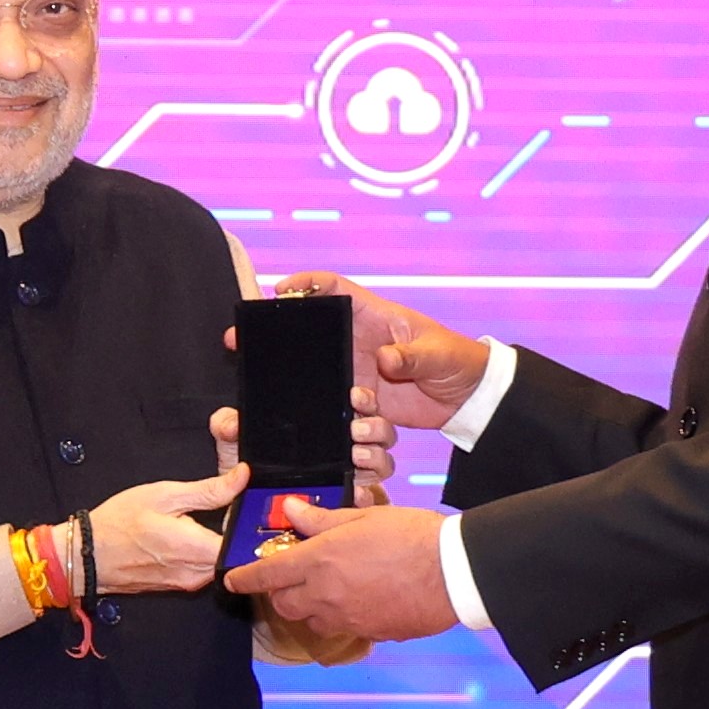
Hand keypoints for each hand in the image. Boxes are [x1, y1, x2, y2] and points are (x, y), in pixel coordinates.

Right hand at [85, 467, 244, 593]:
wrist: (87, 556)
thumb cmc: (119, 523)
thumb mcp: (164, 495)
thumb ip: (209, 490)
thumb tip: (242, 477)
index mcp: (197, 549)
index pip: (246, 543)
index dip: (249, 523)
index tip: (245, 506)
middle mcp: (197, 574)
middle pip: (236, 554)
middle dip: (236, 532)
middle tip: (226, 508)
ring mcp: (188, 584)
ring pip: (220, 562)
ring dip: (219, 542)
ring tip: (204, 520)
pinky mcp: (179, 587)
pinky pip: (204, 569)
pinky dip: (204, 552)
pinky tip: (189, 536)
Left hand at [211, 391, 399, 503]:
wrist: (249, 514)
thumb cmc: (252, 474)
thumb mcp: (236, 445)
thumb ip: (229, 427)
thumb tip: (229, 422)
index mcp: (329, 428)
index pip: (360, 405)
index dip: (363, 399)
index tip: (354, 396)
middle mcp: (349, 449)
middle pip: (381, 432)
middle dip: (373, 427)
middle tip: (355, 430)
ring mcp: (355, 478)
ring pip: (382, 463)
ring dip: (374, 457)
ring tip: (356, 457)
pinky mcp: (353, 507)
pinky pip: (372, 501)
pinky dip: (367, 496)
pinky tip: (356, 492)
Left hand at [221, 498, 457, 640]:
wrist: (453, 572)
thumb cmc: (411, 535)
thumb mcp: (363, 518)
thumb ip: (322, 520)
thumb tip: (290, 511)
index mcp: (319, 562)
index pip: (267, 575)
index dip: (244, 578)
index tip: (232, 579)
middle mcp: (325, 596)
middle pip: (283, 604)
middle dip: (280, 593)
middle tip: (292, 576)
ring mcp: (347, 619)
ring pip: (312, 620)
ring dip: (310, 606)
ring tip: (330, 587)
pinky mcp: (369, 634)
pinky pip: (344, 628)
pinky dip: (342, 616)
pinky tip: (362, 599)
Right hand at [273, 272, 490, 432]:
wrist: (468, 398)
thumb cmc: (458, 361)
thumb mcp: (438, 354)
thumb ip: (412, 356)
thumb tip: (386, 360)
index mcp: (375, 317)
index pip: (333, 290)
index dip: (305, 284)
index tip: (278, 291)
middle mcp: (358, 341)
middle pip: (309, 332)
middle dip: (276, 334)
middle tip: (240, 340)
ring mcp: (357, 371)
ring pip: (316, 373)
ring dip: (299, 383)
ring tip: (285, 390)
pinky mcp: (361, 400)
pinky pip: (336, 406)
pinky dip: (330, 415)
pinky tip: (333, 425)